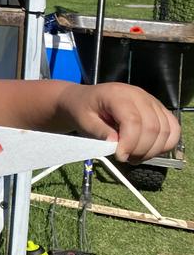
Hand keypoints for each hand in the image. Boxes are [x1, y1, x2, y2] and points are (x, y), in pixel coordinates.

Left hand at [59, 82, 179, 163]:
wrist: (84, 100)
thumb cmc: (82, 110)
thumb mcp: (83, 121)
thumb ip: (100, 132)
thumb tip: (116, 144)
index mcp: (117, 95)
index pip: (133, 120)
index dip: (130, 143)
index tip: (120, 157)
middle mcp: (138, 95)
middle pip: (153, 127)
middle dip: (141, 149)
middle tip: (126, 159)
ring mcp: (151, 101)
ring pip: (166, 129)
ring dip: (153, 150)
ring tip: (134, 157)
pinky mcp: (158, 109)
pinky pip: (172, 128)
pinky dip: (165, 144)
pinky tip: (148, 150)